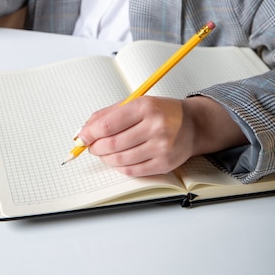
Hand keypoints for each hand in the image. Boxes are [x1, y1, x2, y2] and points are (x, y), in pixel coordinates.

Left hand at [77, 95, 248, 176]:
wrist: (192, 124)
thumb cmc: (162, 112)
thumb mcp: (136, 103)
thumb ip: (108, 114)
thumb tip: (84, 129)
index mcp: (145, 107)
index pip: (109, 124)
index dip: (90, 133)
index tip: (82, 137)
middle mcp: (155, 126)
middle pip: (113, 144)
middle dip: (96, 147)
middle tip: (92, 146)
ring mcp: (162, 147)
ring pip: (121, 159)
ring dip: (106, 158)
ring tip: (104, 152)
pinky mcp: (165, 163)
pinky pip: (134, 171)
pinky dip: (120, 167)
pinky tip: (119, 160)